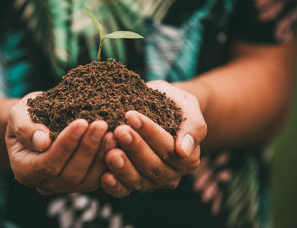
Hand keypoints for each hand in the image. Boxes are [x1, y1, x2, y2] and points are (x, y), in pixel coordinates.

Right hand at [6, 92, 115, 194]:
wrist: (38, 120)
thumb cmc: (27, 115)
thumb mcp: (19, 114)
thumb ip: (25, 127)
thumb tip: (42, 141)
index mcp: (25, 169)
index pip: (48, 163)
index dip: (66, 145)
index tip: (81, 122)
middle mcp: (44, 183)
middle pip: (69, 175)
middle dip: (87, 149)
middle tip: (101, 124)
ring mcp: (64, 186)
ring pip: (86, 180)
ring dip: (101, 157)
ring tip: (113, 134)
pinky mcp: (82, 181)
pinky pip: (98, 178)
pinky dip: (108, 162)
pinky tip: (118, 143)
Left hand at [101, 80, 206, 196]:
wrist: (158, 109)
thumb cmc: (173, 105)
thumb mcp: (187, 107)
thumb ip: (192, 128)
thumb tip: (183, 151)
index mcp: (188, 158)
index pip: (169, 148)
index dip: (150, 133)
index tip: (132, 116)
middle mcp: (171, 174)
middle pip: (153, 165)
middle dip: (135, 147)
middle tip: (119, 131)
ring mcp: (151, 182)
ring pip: (138, 180)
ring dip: (123, 167)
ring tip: (110, 152)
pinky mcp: (131, 186)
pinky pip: (123, 190)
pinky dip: (114, 185)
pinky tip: (104, 176)